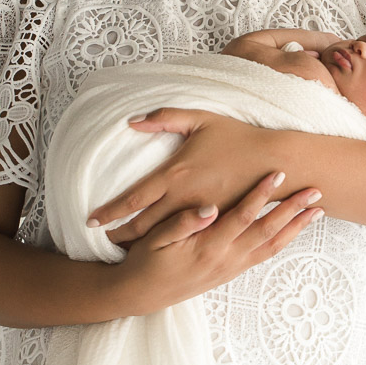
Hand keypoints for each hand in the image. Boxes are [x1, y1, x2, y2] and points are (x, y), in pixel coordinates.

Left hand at [87, 108, 279, 244]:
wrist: (275, 163)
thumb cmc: (237, 137)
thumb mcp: (201, 119)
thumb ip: (166, 116)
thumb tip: (132, 121)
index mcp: (176, 173)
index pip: (134, 198)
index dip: (110, 212)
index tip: (91, 222)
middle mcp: (184, 198)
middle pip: (142, 225)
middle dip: (120, 234)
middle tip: (102, 240)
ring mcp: (200, 215)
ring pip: (161, 236)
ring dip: (139, 243)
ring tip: (123, 247)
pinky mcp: (215, 224)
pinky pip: (183, 239)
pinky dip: (165, 245)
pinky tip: (157, 248)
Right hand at [116, 171, 323, 314]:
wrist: (141, 295)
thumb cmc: (147, 261)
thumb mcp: (156, 240)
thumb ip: (182, 223)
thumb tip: (210, 207)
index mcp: (208, 246)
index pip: (242, 216)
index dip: (261, 195)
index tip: (278, 174)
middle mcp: (226, 259)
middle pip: (267, 231)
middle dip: (293, 210)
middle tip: (315, 191)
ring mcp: (232, 268)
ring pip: (272, 246)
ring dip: (296, 228)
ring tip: (317, 211)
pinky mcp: (232, 272)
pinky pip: (265, 255)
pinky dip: (283, 241)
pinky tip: (294, 230)